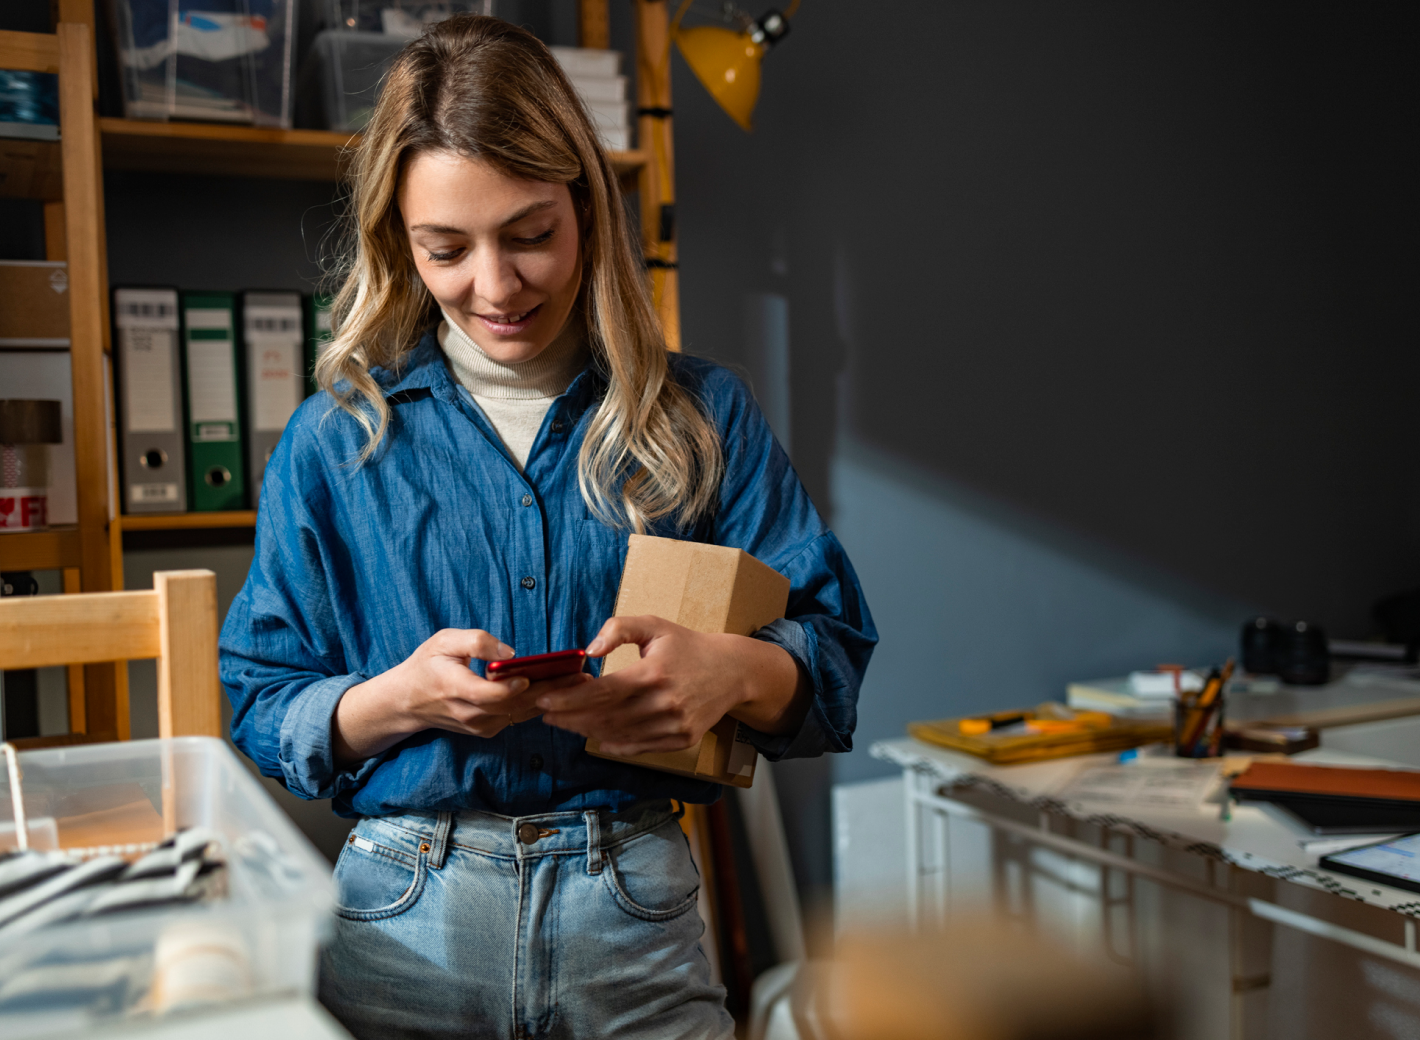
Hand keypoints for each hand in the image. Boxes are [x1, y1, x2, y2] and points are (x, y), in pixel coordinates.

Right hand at [333, 628, 588, 762]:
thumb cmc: (427, 665)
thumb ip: (476, 642)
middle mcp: (468, 712)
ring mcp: (479, 725)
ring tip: (580, 681)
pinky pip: (517, 718)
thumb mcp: (443, 641)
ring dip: (551, 699)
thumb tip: (509, 653)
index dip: (509, 688)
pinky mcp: (487, 730)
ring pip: (520, 714)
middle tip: (580, 675)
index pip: (486, 694)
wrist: (407, 702)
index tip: (530, 675)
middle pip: (514, 706)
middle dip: (549, 690)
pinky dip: (540, 705)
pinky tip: (562, 691)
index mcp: (454, 687)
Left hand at [536, 616, 808, 756]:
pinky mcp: (681, 740)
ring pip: (618, 735)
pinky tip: (595, 735)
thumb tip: (589, 651)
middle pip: (605, 717)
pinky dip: (613, 743)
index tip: (543, 699)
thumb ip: (618, 629)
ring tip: (566, 721)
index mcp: (655, 673)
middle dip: (570, 717)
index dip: (570, 698)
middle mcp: (665, 704)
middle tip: (546, 712)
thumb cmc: (687, 645)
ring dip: (587, 731)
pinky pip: (638, 747)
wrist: (732, 671)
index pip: (602, 691)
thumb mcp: (654, 625)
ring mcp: (674, 726)